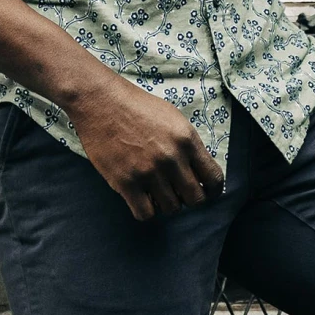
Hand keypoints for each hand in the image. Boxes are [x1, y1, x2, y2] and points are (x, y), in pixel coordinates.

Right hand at [66, 72, 224, 220]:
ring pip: (171, 209)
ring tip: (157, 192)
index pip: (214, 179)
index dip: (213, 191)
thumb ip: (188, 145)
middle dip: (189, 199)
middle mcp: (171, 157)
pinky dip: (146, 211)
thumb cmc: (136, 107)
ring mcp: (148, 171)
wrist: (99, 100)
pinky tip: (142, 199)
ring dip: (166, 204)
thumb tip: (199, 173)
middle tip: (179, 193)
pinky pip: (145, 213)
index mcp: (186, 139)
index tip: (207, 192)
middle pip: (195, 199)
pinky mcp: (126, 182)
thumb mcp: (173, 118)